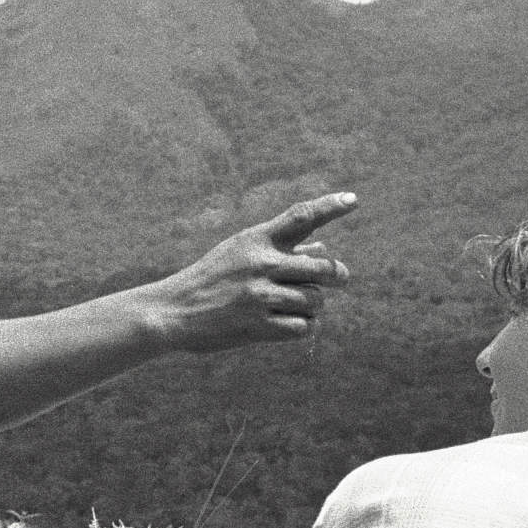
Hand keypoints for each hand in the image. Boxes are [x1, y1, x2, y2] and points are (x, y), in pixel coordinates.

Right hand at [154, 192, 356, 354]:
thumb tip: (325, 247)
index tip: (353, 200)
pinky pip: (302, 326)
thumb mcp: (241, 253)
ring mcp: (259, 296)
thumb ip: (284, 250)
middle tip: (339, 278)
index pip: (300, 217)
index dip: (329, 207)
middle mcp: (261, 264)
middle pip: (323, 268)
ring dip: (314, 306)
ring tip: (298, 306)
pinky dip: (302, 326)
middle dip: (337, 275)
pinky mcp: (257, 326)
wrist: (174, 311)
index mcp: (257, 240)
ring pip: (314, 300)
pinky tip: (289, 322)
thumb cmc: (211, 278)